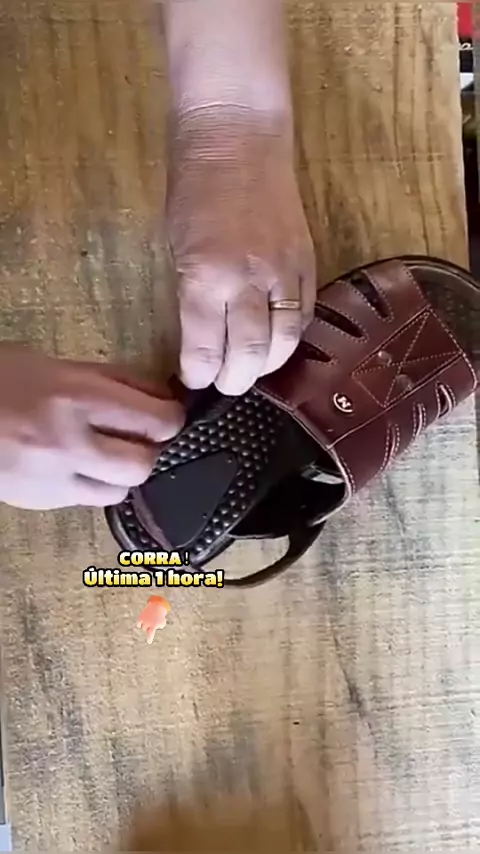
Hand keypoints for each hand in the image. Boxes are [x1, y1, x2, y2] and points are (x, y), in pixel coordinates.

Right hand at [0, 345, 184, 509]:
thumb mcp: (54, 364)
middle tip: (142, 436)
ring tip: (110, 452)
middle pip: (143, 462)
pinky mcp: (38, 501)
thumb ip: (111, 379)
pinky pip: (88, 501)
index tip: (169, 414)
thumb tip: (160, 393)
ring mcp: (52, 476)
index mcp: (75, 395)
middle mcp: (68, 440)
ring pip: (119, 490)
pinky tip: (80, 465)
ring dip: (124, 472)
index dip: (172, 419)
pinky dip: (95, 485)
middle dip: (151, 450)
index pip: (155, 418)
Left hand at [166, 108, 315, 395]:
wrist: (239, 137)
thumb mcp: (178, 248)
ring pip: (284, 343)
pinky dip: (291, 337)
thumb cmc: (194, 187)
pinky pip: (305, 315)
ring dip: (266, 366)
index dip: (199, 375)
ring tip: (252, 371)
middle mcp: (249, 282)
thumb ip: (193, 297)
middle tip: (224, 385)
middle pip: (251, 356)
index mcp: (207, 277)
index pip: (205, 349)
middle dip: (235, 380)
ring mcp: (284, 274)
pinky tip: (278, 342)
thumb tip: (200, 340)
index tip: (194, 381)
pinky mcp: (308, 263)